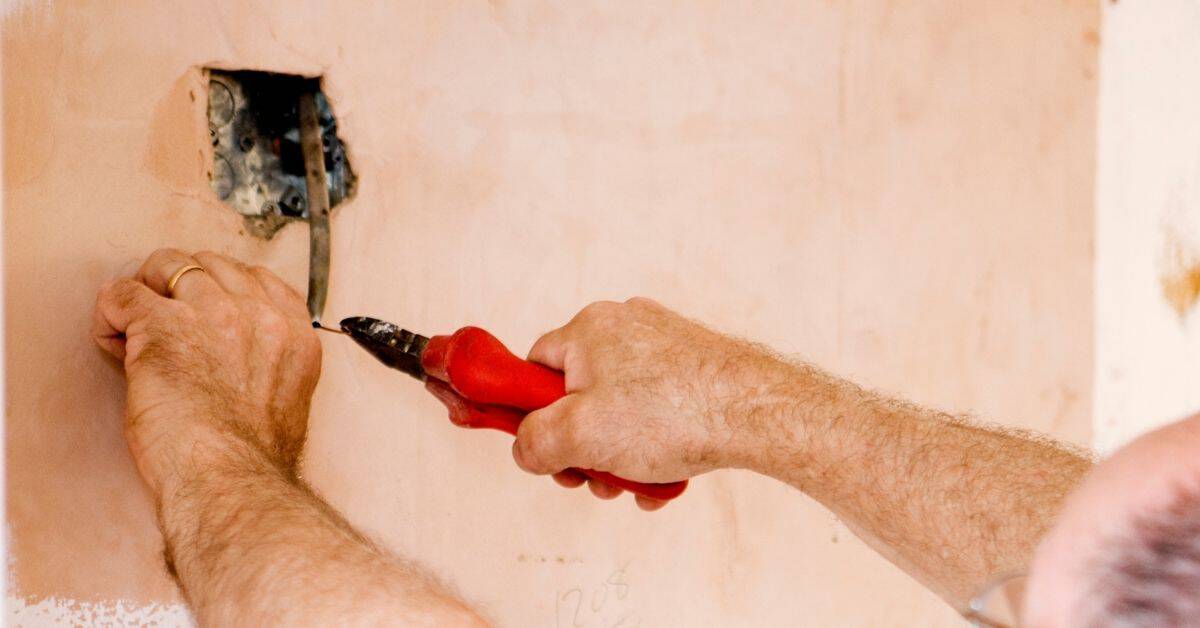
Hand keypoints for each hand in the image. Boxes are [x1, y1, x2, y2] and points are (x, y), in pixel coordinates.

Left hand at [92, 249, 320, 495]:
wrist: (233, 479)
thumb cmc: (254, 459)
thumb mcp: (286, 400)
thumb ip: (268, 364)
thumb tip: (232, 361)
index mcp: (293, 334)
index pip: (258, 279)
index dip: (222, 290)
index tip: (203, 312)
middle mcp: (259, 315)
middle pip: (212, 263)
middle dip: (183, 286)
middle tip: (163, 320)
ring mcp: (213, 314)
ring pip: (166, 264)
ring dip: (146, 292)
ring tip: (133, 329)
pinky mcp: (164, 326)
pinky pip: (122, 293)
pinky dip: (110, 312)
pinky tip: (113, 340)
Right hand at [514, 298, 788, 509]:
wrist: (757, 412)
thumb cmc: (670, 414)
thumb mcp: (580, 435)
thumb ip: (534, 442)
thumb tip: (524, 449)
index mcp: (588, 329)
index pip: (534, 367)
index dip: (533, 414)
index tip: (547, 450)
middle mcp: (625, 326)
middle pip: (579, 395)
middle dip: (583, 447)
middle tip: (594, 480)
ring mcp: (664, 345)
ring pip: (621, 410)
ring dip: (619, 456)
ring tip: (635, 486)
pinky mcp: (695, 367)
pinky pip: (657, 411)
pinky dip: (654, 448)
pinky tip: (664, 481)